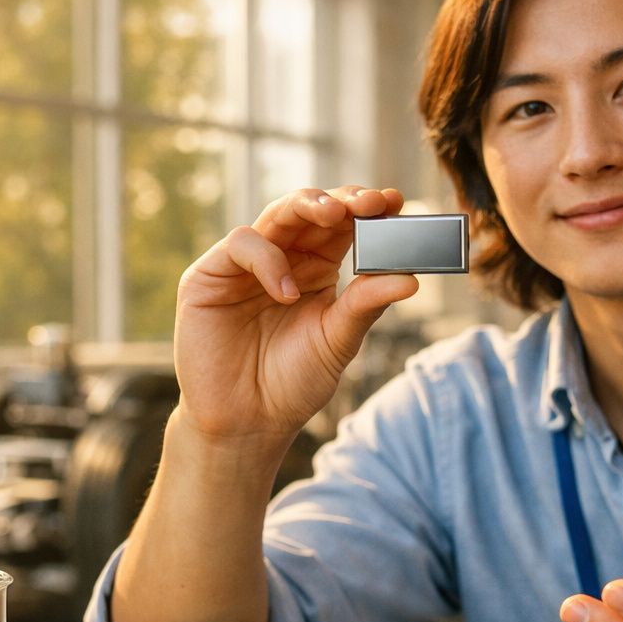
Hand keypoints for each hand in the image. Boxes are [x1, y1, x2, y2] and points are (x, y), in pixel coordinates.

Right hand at [173, 186, 419, 442]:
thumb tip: (411, 279)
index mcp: (317, 268)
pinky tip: (287, 291)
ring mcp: (246, 264)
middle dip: (342, 199)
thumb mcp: (339, 341)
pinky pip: (242, 244)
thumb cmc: (293, 383)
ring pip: (277, 213)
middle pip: (312, 210)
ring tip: (336, 216)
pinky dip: (268, 259)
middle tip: (370, 202)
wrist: (248, 423)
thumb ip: (367, 305)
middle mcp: (283, 258)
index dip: (367, 209)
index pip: (343, 225)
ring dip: (309, 205)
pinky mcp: (210, 276)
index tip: (395, 202)